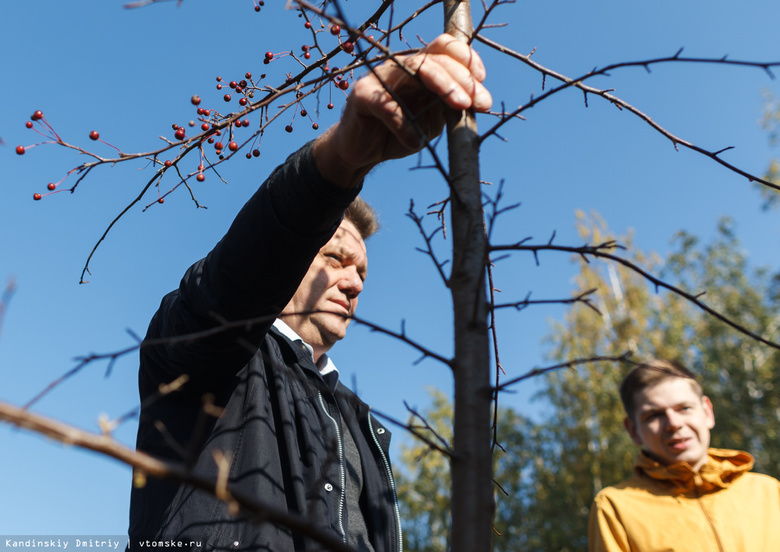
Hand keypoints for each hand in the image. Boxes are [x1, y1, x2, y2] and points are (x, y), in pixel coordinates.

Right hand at [314, 34, 491, 187]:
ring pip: (416, 69)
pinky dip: (405, 125)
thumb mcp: (432, 121)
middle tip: (479, 102)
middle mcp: (401, 65)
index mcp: (420, 68)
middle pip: (435, 57)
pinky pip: (387, 105)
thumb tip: (480, 101)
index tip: (483, 84)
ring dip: (443, 86)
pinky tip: (416, 142)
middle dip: (462, 78)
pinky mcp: (362, 96)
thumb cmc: (399, 133)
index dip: (467, 60)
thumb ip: (450, 108)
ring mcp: (380, 76)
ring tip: (461, 107)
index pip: (445, 49)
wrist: (363, 152)